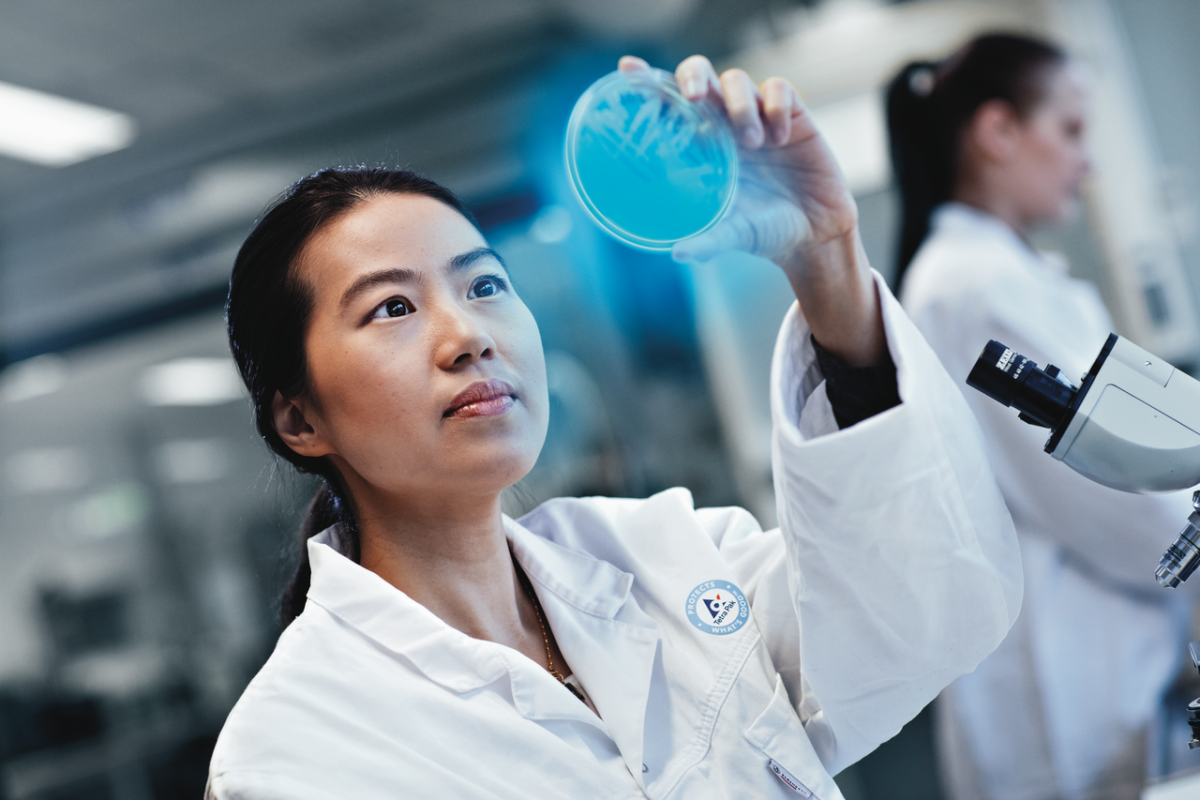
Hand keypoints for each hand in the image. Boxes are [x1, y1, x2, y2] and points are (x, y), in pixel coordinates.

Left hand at [618, 55, 886, 366]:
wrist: (814, 236)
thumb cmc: (765, 232)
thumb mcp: (734, 235)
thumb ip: (707, 241)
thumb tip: (677, 254)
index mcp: (702, 148)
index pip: (669, 105)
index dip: (649, 81)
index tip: (627, 68)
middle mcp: (725, 126)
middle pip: (700, 76)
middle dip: (693, 76)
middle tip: (693, 97)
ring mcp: (758, 117)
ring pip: (737, 80)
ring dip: (739, 105)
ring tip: (751, 143)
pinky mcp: (792, 115)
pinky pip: (780, 90)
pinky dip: (775, 107)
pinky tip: (779, 138)